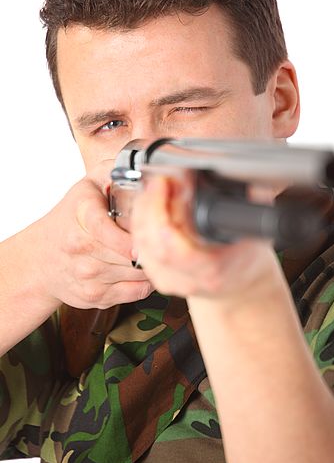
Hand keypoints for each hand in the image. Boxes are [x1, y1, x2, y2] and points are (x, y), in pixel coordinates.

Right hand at [24, 161, 151, 309]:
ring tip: (153, 250)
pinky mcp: (95, 297)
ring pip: (137, 274)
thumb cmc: (71, 218)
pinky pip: (136, 292)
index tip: (143, 238)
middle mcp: (81, 249)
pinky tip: (143, 268)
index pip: (104, 230)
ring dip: (152, 263)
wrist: (42, 259)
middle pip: (129, 254)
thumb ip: (112, 172)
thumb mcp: (87, 186)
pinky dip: (146, 281)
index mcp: (81, 216)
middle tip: (162, 237)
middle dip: (150, 246)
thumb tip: (142, 165)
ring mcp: (88, 276)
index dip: (128, 238)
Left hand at [130, 174, 283, 300]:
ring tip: (156, 187)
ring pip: (140, 241)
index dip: (160, 212)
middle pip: (150, 241)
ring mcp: (168, 280)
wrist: (240, 288)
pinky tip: (150, 203)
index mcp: (211, 271)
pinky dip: (140, 220)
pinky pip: (139, 245)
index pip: (171, 246)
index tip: (165, 184)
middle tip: (160, 180)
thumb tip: (244, 172)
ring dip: (143, 209)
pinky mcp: (156, 276)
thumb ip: (249, 204)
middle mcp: (186, 279)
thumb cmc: (247, 259)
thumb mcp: (256, 231)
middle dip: (150, 203)